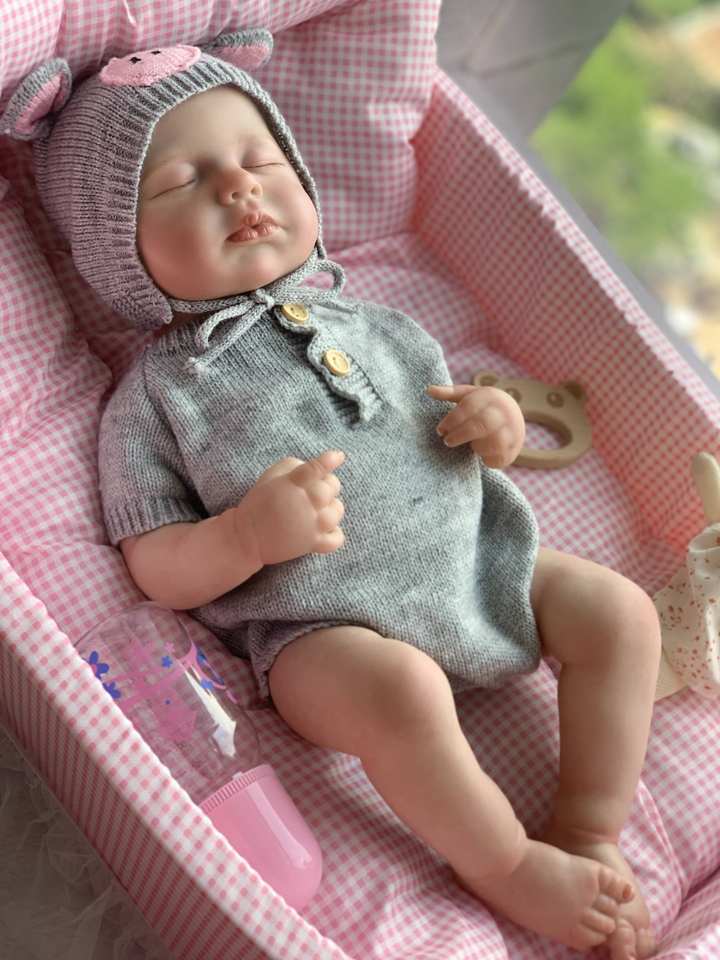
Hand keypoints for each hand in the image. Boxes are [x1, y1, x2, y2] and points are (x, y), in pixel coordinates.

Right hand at [232, 450, 345, 565]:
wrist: (247, 538)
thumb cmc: (259, 503)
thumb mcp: (269, 476)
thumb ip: (293, 466)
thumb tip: (313, 466)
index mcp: (293, 484)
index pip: (315, 469)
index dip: (329, 461)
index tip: (338, 456)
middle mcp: (306, 504)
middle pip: (332, 488)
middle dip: (327, 485)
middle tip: (313, 490)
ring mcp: (311, 526)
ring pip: (337, 511)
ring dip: (331, 507)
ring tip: (318, 509)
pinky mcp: (313, 544)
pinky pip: (337, 538)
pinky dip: (334, 533)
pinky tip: (324, 528)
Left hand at [426, 383, 524, 468]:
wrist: (514, 419)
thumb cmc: (483, 407)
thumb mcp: (469, 396)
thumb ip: (449, 393)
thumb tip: (428, 390)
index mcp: (491, 397)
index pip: (470, 407)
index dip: (453, 420)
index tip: (440, 430)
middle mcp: (505, 413)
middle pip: (482, 425)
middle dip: (461, 434)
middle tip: (447, 441)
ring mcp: (512, 432)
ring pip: (491, 443)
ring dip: (476, 446)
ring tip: (471, 444)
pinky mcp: (513, 450)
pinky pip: (496, 458)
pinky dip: (486, 458)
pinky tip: (482, 452)